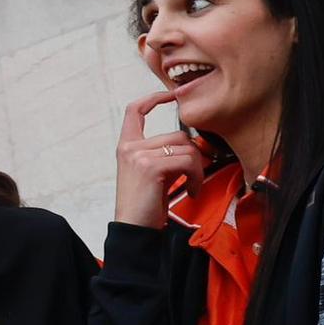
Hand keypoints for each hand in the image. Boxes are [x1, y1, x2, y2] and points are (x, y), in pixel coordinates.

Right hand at [115, 91, 207, 226]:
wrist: (134, 228)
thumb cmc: (145, 204)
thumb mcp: (149, 173)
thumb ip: (161, 153)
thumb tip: (191, 142)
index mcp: (126, 146)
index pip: (135, 110)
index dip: (153, 98)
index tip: (171, 96)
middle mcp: (130, 147)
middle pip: (178, 135)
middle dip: (193, 156)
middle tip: (192, 178)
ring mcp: (139, 155)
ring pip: (186, 148)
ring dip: (197, 169)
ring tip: (191, 186)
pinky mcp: (151, 167)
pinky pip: (187, 161)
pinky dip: (196, 176)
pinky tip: (191, 189)